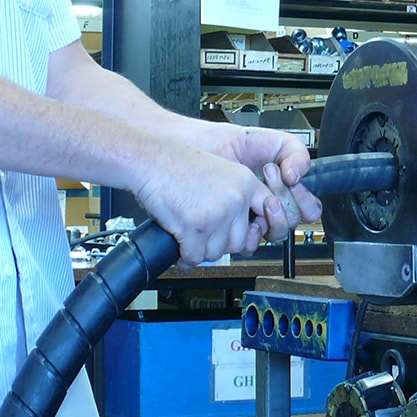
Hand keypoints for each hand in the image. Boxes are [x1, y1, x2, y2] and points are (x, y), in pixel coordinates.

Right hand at [132, 144, 287, 267]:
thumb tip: (241, 226)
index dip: (254, 229)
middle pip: (239, 242)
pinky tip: (181, 249)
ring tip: (191, 241)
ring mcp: (216, 214)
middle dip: (220, 244)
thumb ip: (235, 194)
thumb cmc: (175, 164)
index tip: (246, 234)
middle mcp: (235, 198)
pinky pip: (194, 256)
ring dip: (201, 251)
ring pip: (217, 252)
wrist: (149, 159)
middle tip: (206, 238)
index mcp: (245, 182)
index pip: (267, 214)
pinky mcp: (195, 227)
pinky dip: (185, 257)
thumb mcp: (219, 170)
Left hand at [196, 124, 323, 225]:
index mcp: (288, 190)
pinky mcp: (237, 227)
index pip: (309, 209)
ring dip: (273, 215)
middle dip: (284, 196)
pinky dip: (253, 233)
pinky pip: (252, 245)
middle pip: (294, 220)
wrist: (204, 148)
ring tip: (259, 193)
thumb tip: (297, 177)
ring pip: (277, 234)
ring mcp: (256, 218)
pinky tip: (246, 214)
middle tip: (270, 172)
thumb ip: (296, 154)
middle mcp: (274, 207)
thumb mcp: (276, 141)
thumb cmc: (236, 144)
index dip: (305, 199)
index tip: (292, 179)